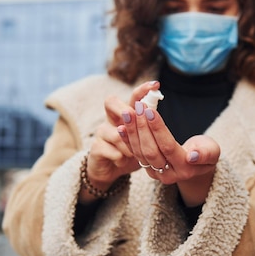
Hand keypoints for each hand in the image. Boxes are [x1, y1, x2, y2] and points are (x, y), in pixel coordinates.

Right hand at [79, 81, 160, 202]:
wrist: (110, 170)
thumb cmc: (129, 152)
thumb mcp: (142, 140)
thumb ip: (148, 127)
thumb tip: (158, 116)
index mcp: (125, 115)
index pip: (132, 97)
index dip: (142, 90)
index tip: (156, 85)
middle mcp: (111, 120)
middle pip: (111, 102)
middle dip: (125, 110)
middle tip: (134, 120)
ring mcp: (102, 133)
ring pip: (116, 133)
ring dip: (128, 145)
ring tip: (133, 155)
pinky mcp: (95, 148)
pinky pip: (110, 150)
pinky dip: (120, 158)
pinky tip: (122, 162)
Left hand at [117, 97, 220, 206]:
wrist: (196, 164)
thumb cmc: (206, 152)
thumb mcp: (212, 152)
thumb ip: (205, 154)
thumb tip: (192, 156)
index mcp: (185, 169)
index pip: (168, 147)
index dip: (158, 129)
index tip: (150, 111)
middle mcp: (168, 174)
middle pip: (150, 150)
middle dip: (142, 128)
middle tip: (137, 107)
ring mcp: (156, 173)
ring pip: (140, 152)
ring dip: (132, 132)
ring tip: (128, 112)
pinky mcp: (148, 169)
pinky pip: (135, 154)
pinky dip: (127, 140)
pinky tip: (122, 126)